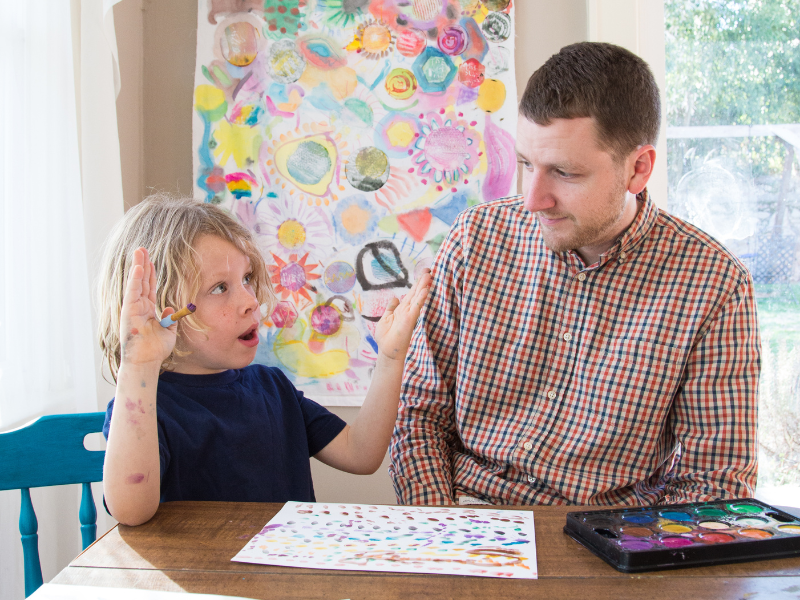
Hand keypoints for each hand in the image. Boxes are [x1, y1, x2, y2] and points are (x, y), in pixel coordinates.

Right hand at [119, 247, 176, 368]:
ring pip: (136, 283)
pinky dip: (135, 280)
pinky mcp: (128, 312)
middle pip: (141, 281)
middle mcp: (138, 307)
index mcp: (146, 310)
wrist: (147, 361)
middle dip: (142, 264)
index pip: (148, 287)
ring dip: (138, 266)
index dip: (150, 274)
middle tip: (142, 249)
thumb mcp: (168, 331)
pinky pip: (133, 292)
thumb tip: (168, 307)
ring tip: (139, 251)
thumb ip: (169, 318)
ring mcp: (132, 308)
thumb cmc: (155, 349)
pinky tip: (138, 267)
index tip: (151, 260)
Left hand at [374, 269, 431, 361]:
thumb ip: (391, 308)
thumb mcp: (386, 318)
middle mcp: (407, 311)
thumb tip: (395, 298)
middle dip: (422, 282)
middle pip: (416, 293)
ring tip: (429, 276)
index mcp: (402, 309)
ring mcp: (409, 315)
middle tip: (429, 270)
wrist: (387, 350)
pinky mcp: (409, 320)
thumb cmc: (386, 337)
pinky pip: (416, 307)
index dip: (417, 285)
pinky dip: (420, 298)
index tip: (424, 274)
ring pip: (417, 298)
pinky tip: (424, 290)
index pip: (411, 294)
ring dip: (423, 287)